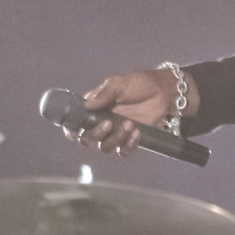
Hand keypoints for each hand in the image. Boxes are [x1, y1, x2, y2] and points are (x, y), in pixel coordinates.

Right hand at [74, 68, 189, 155]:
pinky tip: (137, 132)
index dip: (72, 131)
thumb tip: (87, 105)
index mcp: (94, 109)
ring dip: (116, 138)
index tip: (76, 132)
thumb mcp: (118, 83)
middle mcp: (101, 122)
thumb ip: (102, 94)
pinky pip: (124, 150)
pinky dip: (129, 145)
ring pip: (106, 147)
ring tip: (129, 124)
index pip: (76, 124)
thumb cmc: (138, 83)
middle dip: (96, 135)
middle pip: (88, 139)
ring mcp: (115, 132)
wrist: (162, 90)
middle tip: (109, 123)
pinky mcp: (130, 138)